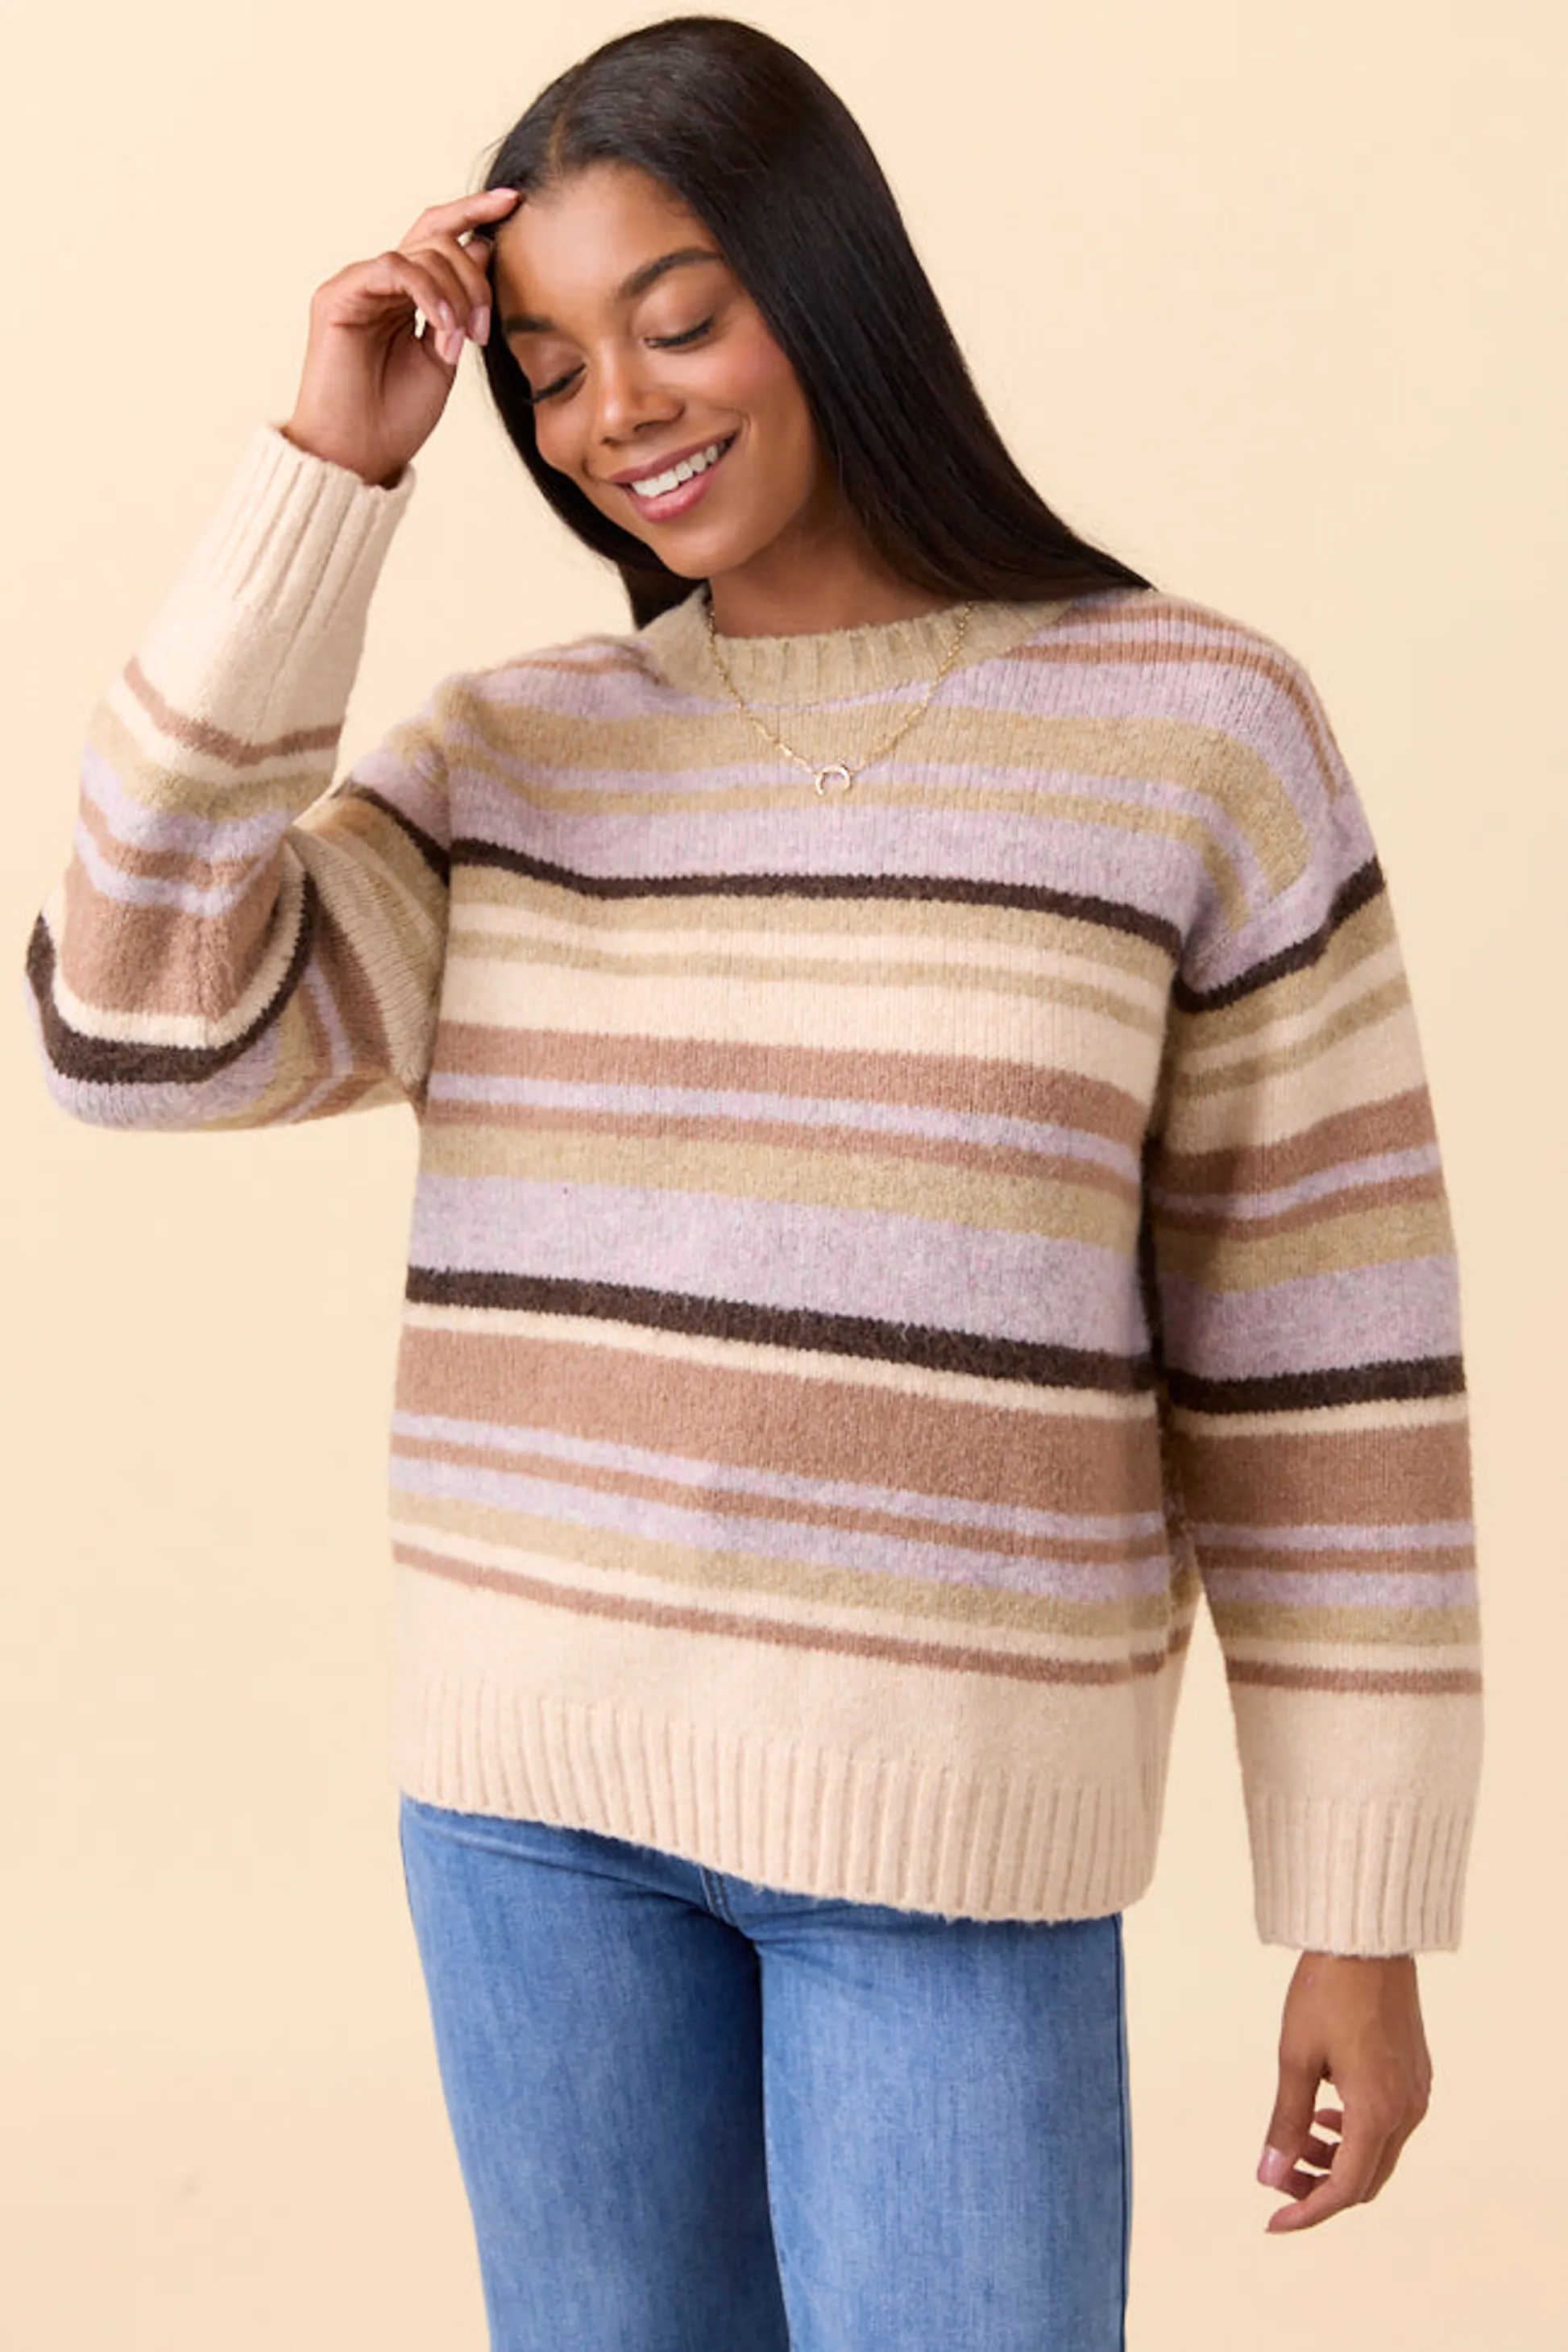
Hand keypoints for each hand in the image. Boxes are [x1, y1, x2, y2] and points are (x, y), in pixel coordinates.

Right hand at [281, 185, 521, 489]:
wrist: (359, 456)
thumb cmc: (398, 418)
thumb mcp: (446, 355)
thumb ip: (462, 305)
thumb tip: (483, 246)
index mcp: (407, 295)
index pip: (440, 235)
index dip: (475, 212)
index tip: (514, 202)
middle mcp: (381, 283)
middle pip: (438, 239)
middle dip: (474, 279)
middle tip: (484, 329)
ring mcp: (358, 286)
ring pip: (421, 252)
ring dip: (455, 293)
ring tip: (463, 339)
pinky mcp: (338, 296)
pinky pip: (392, 267)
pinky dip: (427, 293)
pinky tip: (443, 328)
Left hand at [1256, 1952, 1432, 2231]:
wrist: (1368, 1940)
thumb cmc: (1327, 1991)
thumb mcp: (1295, 2058)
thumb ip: (1286, 2122)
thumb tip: (1269, 2177)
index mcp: (1377, 2111)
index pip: (1346, 2188)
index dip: (1308, 2211)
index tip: (1274, 2222)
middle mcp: (1407, 2110)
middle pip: (1366, 2179)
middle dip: (1320, 2187)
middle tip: (1278, 2178)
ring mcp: (1416, 2093)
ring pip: (1378, 2153)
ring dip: (1337, 2158)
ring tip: (1299, 2138)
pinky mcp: (1416, 2075)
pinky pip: (1389, 2125)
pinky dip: (1355, 2133)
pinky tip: (1326, 2110)